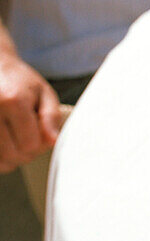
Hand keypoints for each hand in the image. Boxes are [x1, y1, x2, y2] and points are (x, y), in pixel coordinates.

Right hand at [0, 55, 61, 172]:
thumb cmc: (20, 82)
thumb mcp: (43, 92)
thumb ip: (51, 117)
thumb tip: (53, 141)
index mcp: (13, 101)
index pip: (30, 144)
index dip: (40, 145)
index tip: (41, 134)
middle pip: (12, 155)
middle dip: (26, 153)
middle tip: (29, 138)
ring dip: (10, 159)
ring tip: (16, 140)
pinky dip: (0, 158)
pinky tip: (5, 144)